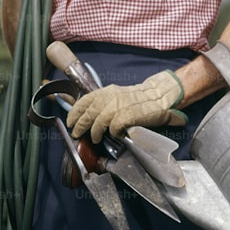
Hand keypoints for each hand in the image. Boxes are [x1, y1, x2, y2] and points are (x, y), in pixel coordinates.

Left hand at [67, 70, 186, 142]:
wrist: (159, 96)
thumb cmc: (137, 100)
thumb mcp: (117, 97)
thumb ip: (103, 104)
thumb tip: (86, 116)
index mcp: (108, 91)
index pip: (86, 99)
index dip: (75, 111)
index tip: (70, 121)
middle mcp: (112, 96)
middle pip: (90, 111)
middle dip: (81, 124)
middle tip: (77, 133)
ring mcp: (121, 105)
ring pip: (100, 120)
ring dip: (95, 131)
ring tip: (95, 139)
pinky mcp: (131, 114)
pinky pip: (115, 126)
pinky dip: (113, 132)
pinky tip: (116, 135)